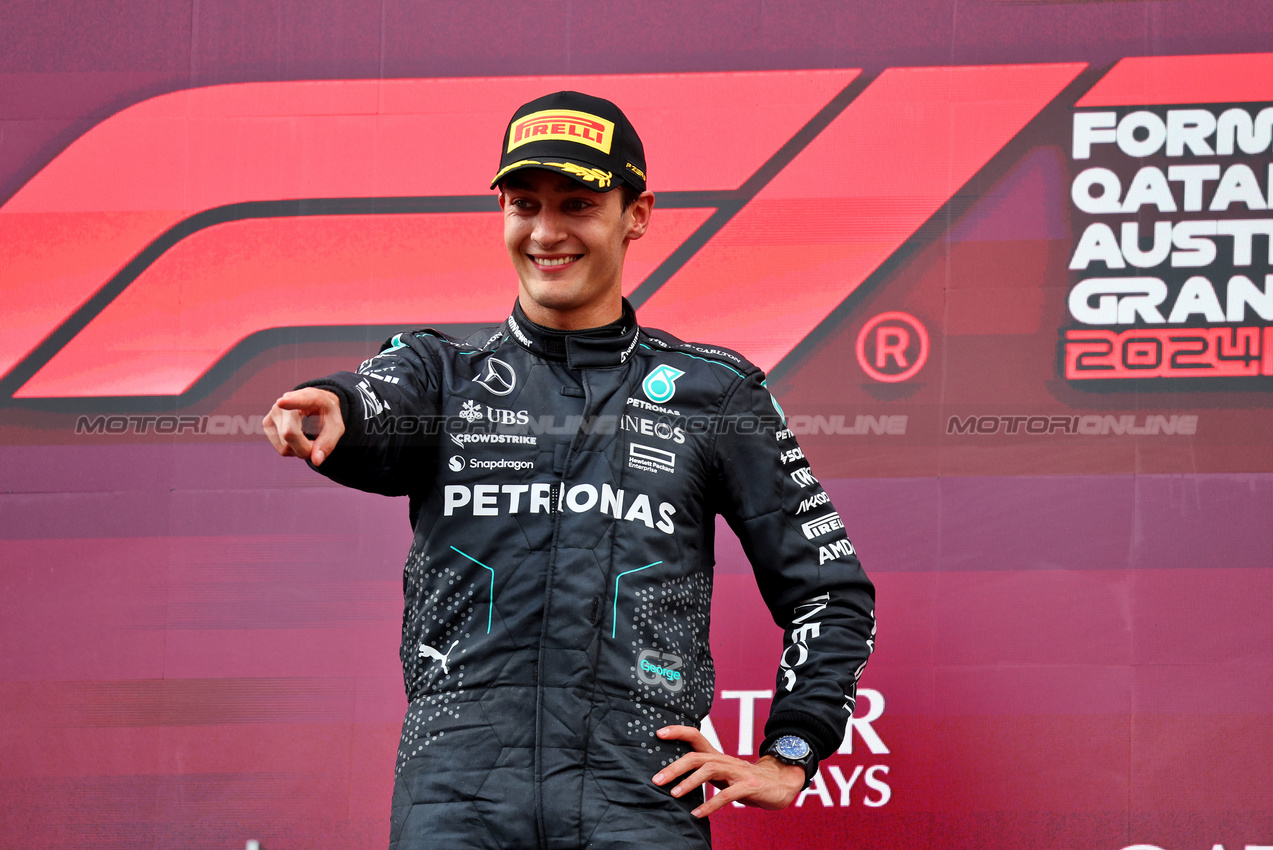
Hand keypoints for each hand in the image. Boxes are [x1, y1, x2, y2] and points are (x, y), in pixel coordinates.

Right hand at [263, 388, 343, 465]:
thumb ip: (328, 442)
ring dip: (301, 450)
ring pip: (285, 446)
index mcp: (310, 396)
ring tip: (307, 436)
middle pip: (290, 434)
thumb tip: (316, 460)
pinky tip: (298, 439)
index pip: (300, 399)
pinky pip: (282, 449)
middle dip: (306, 448)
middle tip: (317, 443)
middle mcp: (287, 400)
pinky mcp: (266, 424)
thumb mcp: (336, 427)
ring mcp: (274, 412)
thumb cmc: (326, 415)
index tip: (281, 402)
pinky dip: (293, 450)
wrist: (315, 406)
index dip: (291, 402)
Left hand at [650, 725, 805, 817]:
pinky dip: (710, 804)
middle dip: (675, 767)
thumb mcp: (724, 775)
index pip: (695, 737)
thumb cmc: (747, 781)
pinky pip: (727, 794)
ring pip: (710, 770)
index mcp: (718, 756)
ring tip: (674, 794)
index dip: (678, 732)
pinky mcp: (749, 786)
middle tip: (657, 779)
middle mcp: (726, 760)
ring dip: (690, 782)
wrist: (782, 784)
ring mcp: (738, 772)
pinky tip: (698, 814)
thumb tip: (676, 779)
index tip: (658, 733)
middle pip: (697, 756)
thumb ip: (705, 773)